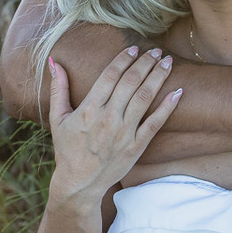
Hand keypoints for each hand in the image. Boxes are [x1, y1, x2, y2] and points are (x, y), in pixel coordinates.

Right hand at [46, 46, 180, 209]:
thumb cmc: (67, 149)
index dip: (124, 59)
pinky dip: (168, 106)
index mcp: (89, 108)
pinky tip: (178, 92)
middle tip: (157, 50)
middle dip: (146, 62)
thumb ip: (58, 88)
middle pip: (131, 82)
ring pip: (145, 97)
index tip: (134, 48)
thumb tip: (53, 62)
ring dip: (158, 76)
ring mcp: (124, 132)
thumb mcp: (57, 118)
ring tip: (168, 62)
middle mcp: (108, 118)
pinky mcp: (136, 146)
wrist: (79, 184)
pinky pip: (155, 123)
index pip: (111, 75)